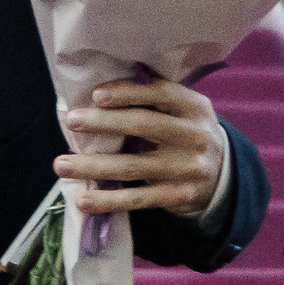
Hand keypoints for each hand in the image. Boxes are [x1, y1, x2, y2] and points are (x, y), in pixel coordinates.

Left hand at [56, 77, 225, 218]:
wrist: (222, 175)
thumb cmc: (184, 133)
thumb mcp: (182, 110)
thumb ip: (153, 97)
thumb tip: (103, 82)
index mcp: (194, 106)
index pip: (161, 93)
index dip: (129, 93)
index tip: (97, 95)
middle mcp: (194, 135)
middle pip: (145, 125)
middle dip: (104, 123)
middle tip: (71, 121)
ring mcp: (187, 168)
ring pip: (134, 166)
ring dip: (93, 166)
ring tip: (61, 165)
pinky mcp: (178, 195)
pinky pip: (138, 199)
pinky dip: (109, 201)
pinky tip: (83, 201)